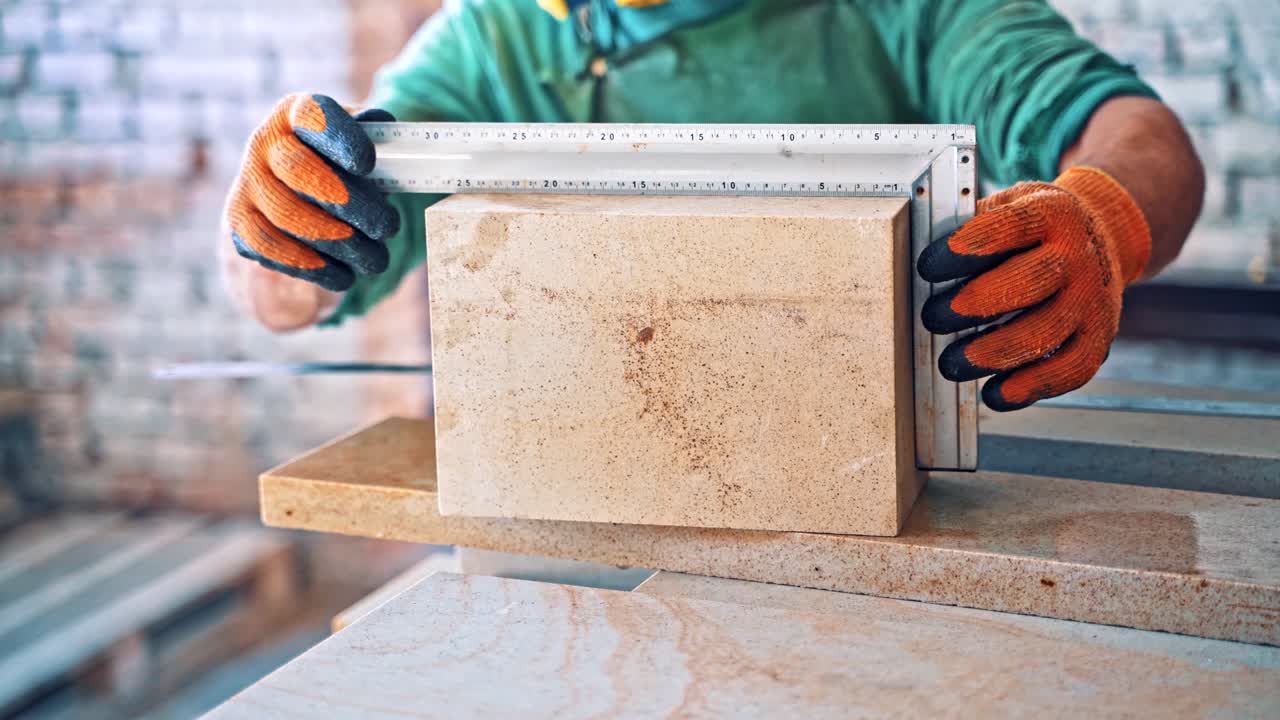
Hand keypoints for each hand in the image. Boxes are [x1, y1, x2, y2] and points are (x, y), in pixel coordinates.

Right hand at [223, 93, 398, 291]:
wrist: (307, 195)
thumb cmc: (347, 167)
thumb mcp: (366, 143)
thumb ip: (380, 138)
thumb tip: (385, 130)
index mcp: (298, 113)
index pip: (313, 115)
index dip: (338, 138)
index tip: (368, 165)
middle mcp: (265, 142)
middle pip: (298, 169)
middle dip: (349, 203)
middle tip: (387, 227)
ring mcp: (247, 182)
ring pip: (286, 215)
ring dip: (337, 243)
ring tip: (375, 259)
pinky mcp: (240, 222)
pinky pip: (268, 247)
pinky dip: (310, 266)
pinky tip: (343, 275)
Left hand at [917, 167, 1151, 410]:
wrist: (1102, 237)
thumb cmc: (1035, 231)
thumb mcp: (1009, 207)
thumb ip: (971, 229)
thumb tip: (913, 257)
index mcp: (1051, 213)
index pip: (1010, 226)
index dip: (966, 249)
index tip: (927, 267)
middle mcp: (1078, 254)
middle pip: (1031, 282)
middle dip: (976, 304)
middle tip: (934, 317)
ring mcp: (1092, 298)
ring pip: (1047, 332)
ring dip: (993, 354)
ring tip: (951, 363)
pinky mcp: (1099, 337)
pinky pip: (1070, 370)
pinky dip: (1029, 387)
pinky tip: (993, 394)